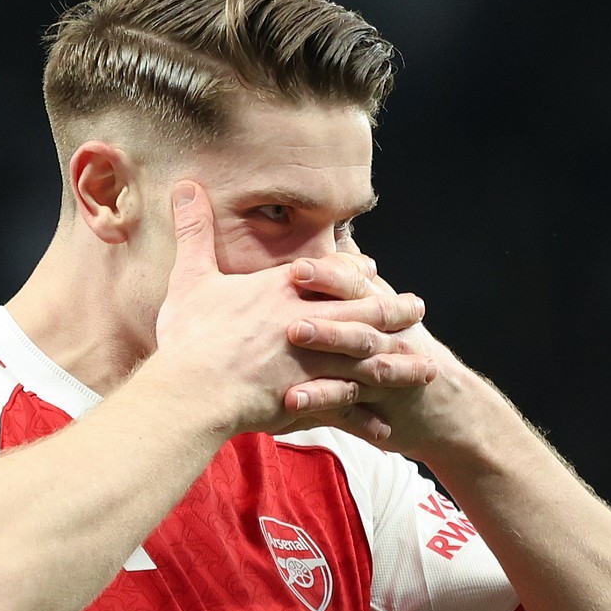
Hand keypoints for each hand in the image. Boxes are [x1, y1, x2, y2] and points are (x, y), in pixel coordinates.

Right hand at [148, 180, 435, 437]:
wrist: (192, 388)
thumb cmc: (189, 335)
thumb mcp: (190, 275)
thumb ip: (194, 231)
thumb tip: (184, 184)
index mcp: (283, 290)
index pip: (330, 273)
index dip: (353, 271)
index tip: (371, 268)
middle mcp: (308, 322)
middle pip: (364, 313)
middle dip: (396, 311)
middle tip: (419, 309)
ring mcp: (313, 361)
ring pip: (368, 360)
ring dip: (399, 365)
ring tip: (426, 368)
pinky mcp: (310, 395)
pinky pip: (348, 406)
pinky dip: (368, 416)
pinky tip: (388, 426)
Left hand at [289, 226, 501, 458]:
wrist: (446, 405)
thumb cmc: (401, 352)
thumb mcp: (386, 312)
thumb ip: (357, 282)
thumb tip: (336, 239)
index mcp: (382, 308)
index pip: (358, 284)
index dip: (331, 275)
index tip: (298, 268)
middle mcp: (388, 334)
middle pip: (358, 316)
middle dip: (326, 307)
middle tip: (292, 298)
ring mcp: (384, 368)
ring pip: (354, 355)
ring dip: (326, 346)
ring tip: (292, 339)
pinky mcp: (377, 402)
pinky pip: (347, 400)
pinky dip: (321, 399)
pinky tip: (291, 401)